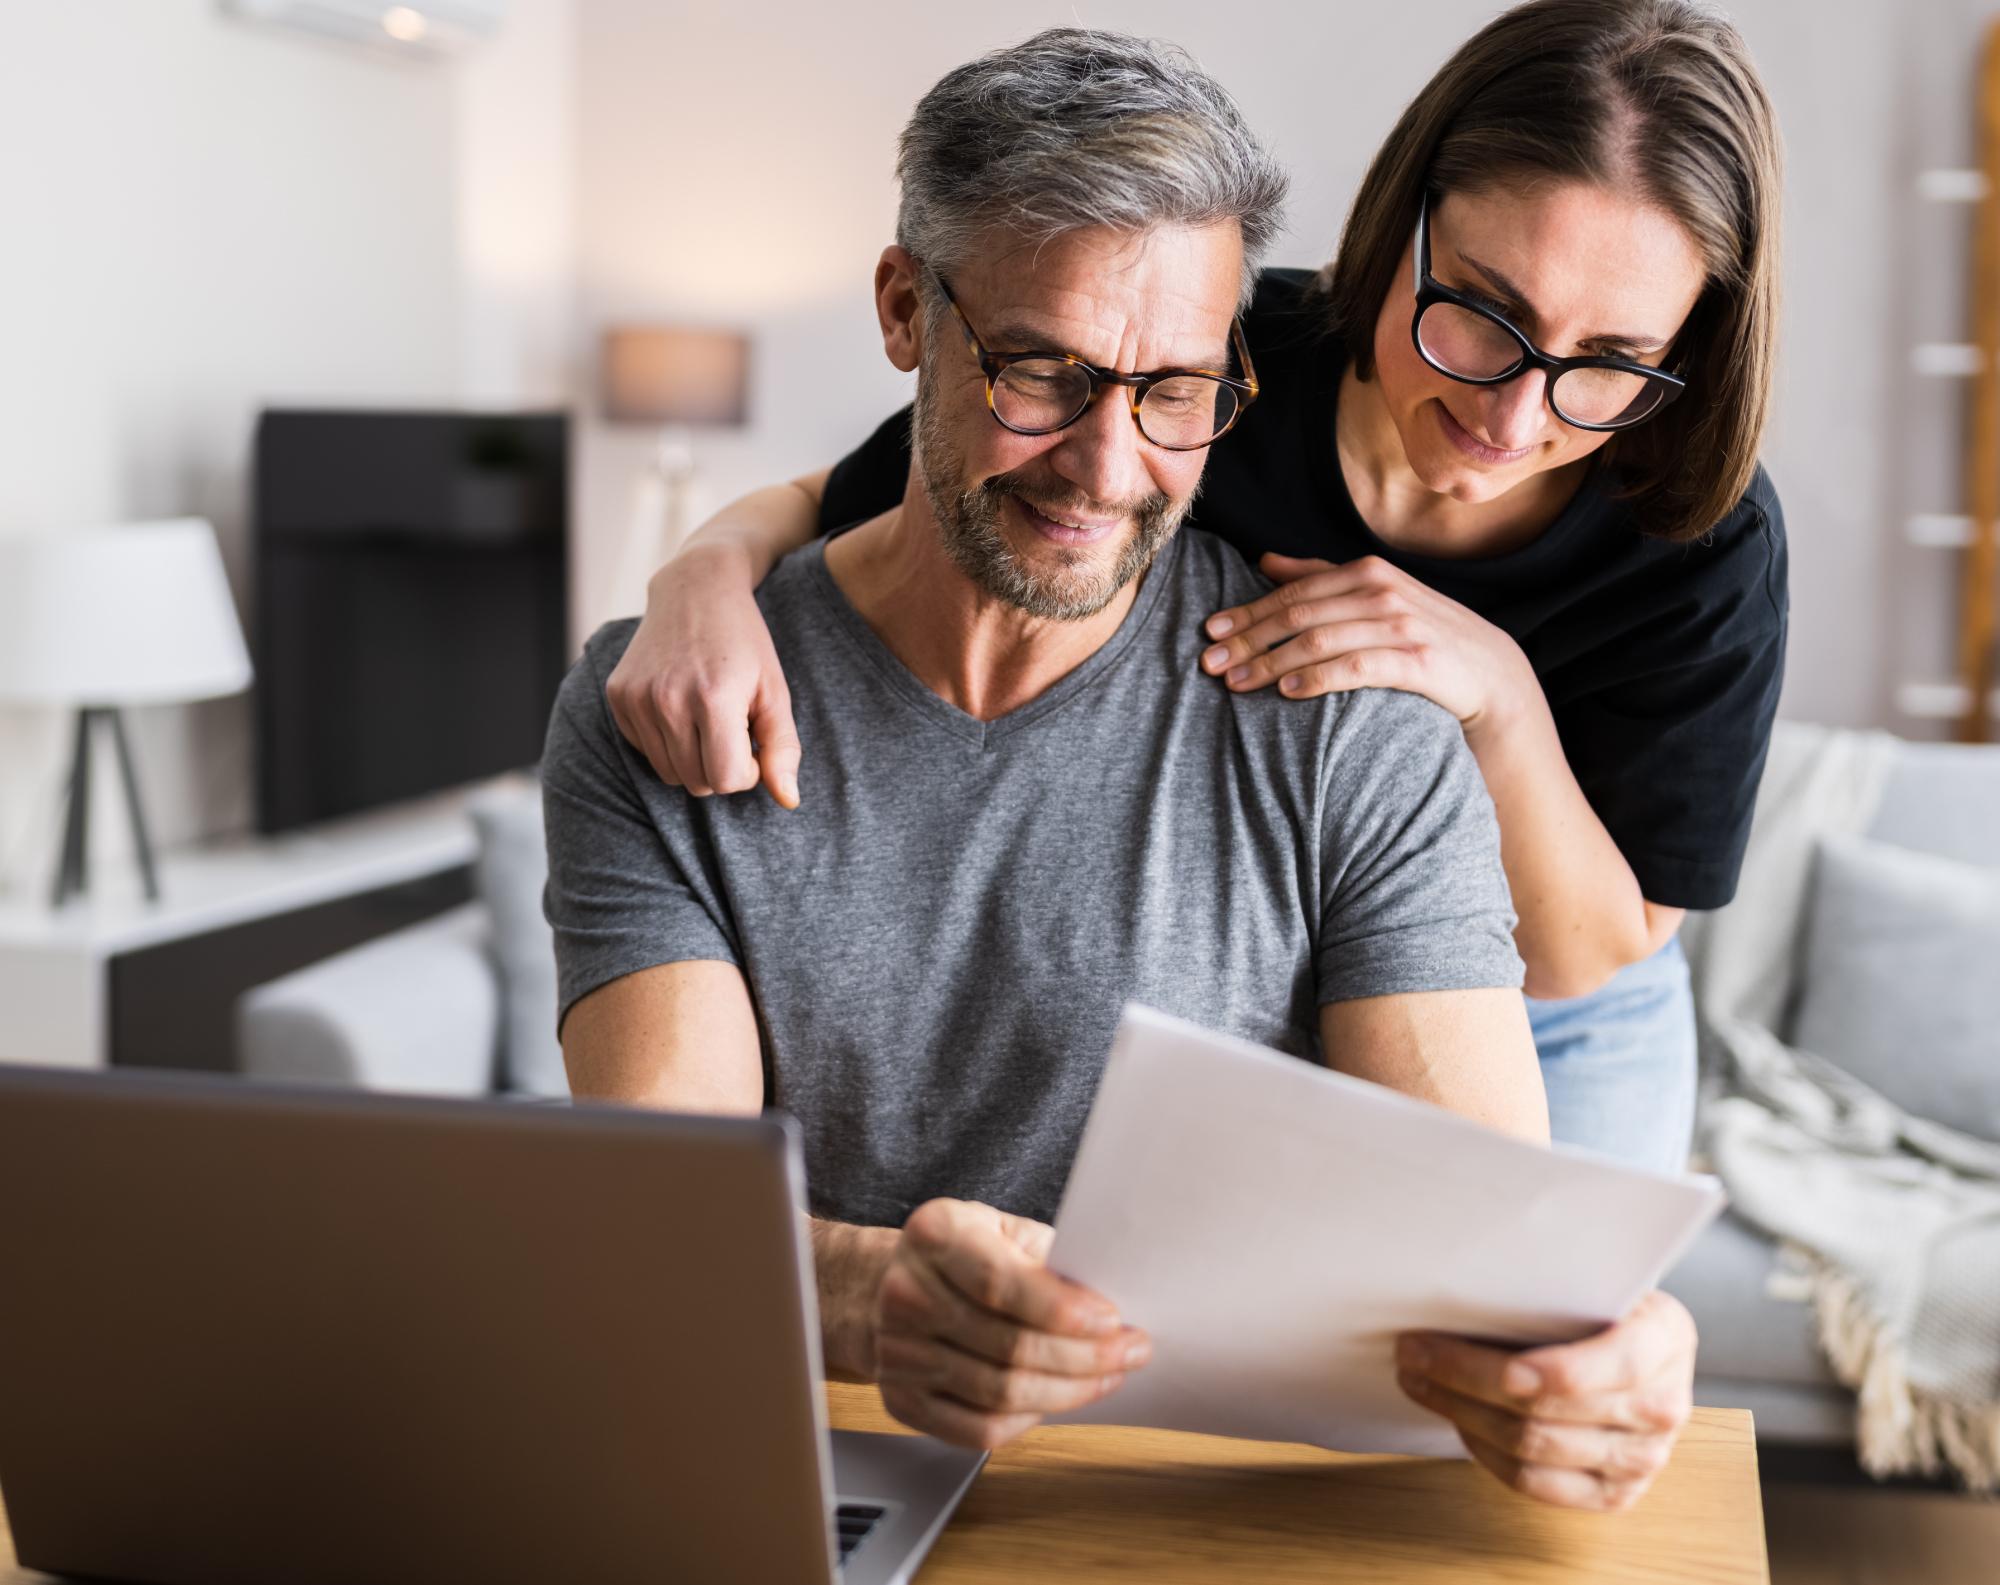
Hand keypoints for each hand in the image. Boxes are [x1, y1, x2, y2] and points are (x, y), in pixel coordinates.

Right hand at [605, 543, 801, 806]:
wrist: (695, 588)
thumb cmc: (745, 643)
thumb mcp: (775, 691)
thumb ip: (783, 748)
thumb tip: (788, 801)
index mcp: (713, 698)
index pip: (727, 780)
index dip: (748, 771)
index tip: (753, 741)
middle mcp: (668, 699)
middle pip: (697, 783)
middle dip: (721, 767)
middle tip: (733, 728)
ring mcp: (637, 698)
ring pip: (670, 773)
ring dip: (694, 758)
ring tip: (708, 718)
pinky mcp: (618, 696)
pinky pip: (646, 751)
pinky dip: (667, 741)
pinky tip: (681, 706)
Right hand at [871, 1199, 1150, 1449]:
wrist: (886, 1282)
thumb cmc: (963, 1252)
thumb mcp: (1002, 1227)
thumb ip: (1045, 1256)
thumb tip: (1105, 1299)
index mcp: (935, 1234)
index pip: (1000, 1284)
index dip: (1061, 1310)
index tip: (1113, 1320)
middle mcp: (906, 1294)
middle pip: (1007, 1346)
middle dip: (1084, 1357)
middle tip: (1131, 1351)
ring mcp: (897, 1353)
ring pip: (999, 1393)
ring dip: (1068, 1391)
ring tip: (1108, 1376)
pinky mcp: (901, 1400)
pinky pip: (977, 1429)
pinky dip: (1029, 1420)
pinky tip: (1059, 1400)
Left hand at [1200, 553, 1535, 740]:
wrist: (1490, 674)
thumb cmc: (1420, 635)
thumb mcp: (1374, 597)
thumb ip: (1320, 576)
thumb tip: (1264, 559)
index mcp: (1367, 572)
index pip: (1293, 592)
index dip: (1247, 612)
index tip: (1210, 633)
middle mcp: (1382, 592)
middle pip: (1297, 615)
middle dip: (1248, 640)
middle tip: (1209, 664)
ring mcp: (1400, 625)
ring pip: (1318, 641)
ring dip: (1270, 663)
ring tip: (1236, 684)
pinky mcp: (1415, 661)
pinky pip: (1354, 668)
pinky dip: (1315, 678)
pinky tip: (1286, 692)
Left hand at [1394, 1289, 1696, 1510]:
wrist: (1644, 1349)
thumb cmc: (1604, 1304)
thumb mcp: (1596, 1277)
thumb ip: (1551, 1285)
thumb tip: (1463, 1285)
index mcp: (1664, 1338)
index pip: (1602, 1367)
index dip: (1532, 1370)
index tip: (1469, 1358)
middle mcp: (1662, 1407)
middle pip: (1544, 1411)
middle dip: (1464, 1379)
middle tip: (1412, 1352)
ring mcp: (1642, 1459)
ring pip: (1530, 1450)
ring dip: (1461, 1413)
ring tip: (1420, 1381)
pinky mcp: (1614, 1494)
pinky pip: (1535, 1486)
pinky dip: (1486, 1452)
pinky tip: (1459, 1420)